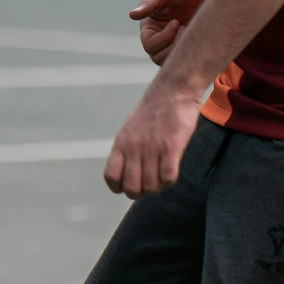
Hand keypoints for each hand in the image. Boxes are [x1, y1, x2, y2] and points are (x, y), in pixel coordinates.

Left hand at [104, 72, 202, 198]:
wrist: (172, 91)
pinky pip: (168, 178)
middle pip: (131, 188)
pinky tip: (172, 170)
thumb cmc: (152, 113)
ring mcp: (152, 149)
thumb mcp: (129, 130)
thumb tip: (125, 175)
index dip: (119, 187)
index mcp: (120, 144)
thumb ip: (125, 151)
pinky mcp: (171, 147)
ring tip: (162, 176)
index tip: (129, 186)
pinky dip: (170, 180)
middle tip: (149, 185)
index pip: (111, 177)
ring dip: (158, 186)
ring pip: (151, 186)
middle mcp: (133, 148)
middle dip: (141, 192)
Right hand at [129, 0, 212, 66]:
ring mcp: (173, 43)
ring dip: (181, 51)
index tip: (176, 22)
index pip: (149, 45)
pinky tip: (198, 35)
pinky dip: (191, 52)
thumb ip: (149, 4)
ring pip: (171, 61)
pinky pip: (185, 58)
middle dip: (172, 47)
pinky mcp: (187, 45)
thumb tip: (131, 15)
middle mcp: (158, 37)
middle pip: (158, 57)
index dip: (163, 38)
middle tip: (186, 29)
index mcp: (149, 27)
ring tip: (191, 31)